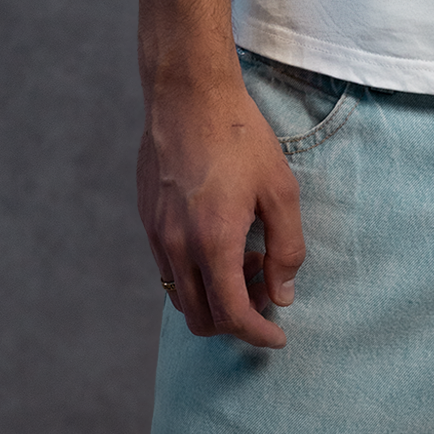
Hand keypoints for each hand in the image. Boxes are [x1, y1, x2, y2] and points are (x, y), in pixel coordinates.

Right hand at [140, 70, 305, 347]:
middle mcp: (178, 246)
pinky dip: (193, 274)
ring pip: (180, 297)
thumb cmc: (240, 137)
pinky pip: (167, 268)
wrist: (189, 94)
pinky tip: (218, 240)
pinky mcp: (147, 218)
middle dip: (235, 320)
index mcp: (213, 242)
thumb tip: (282, 295)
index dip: (257, 335)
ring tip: (245, 261)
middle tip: (264, 291)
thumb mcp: (280, 188)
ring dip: (212, 297)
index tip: (277, 338)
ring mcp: (157, 234)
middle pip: (201, 317)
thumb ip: (286, 247)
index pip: (232, 315)